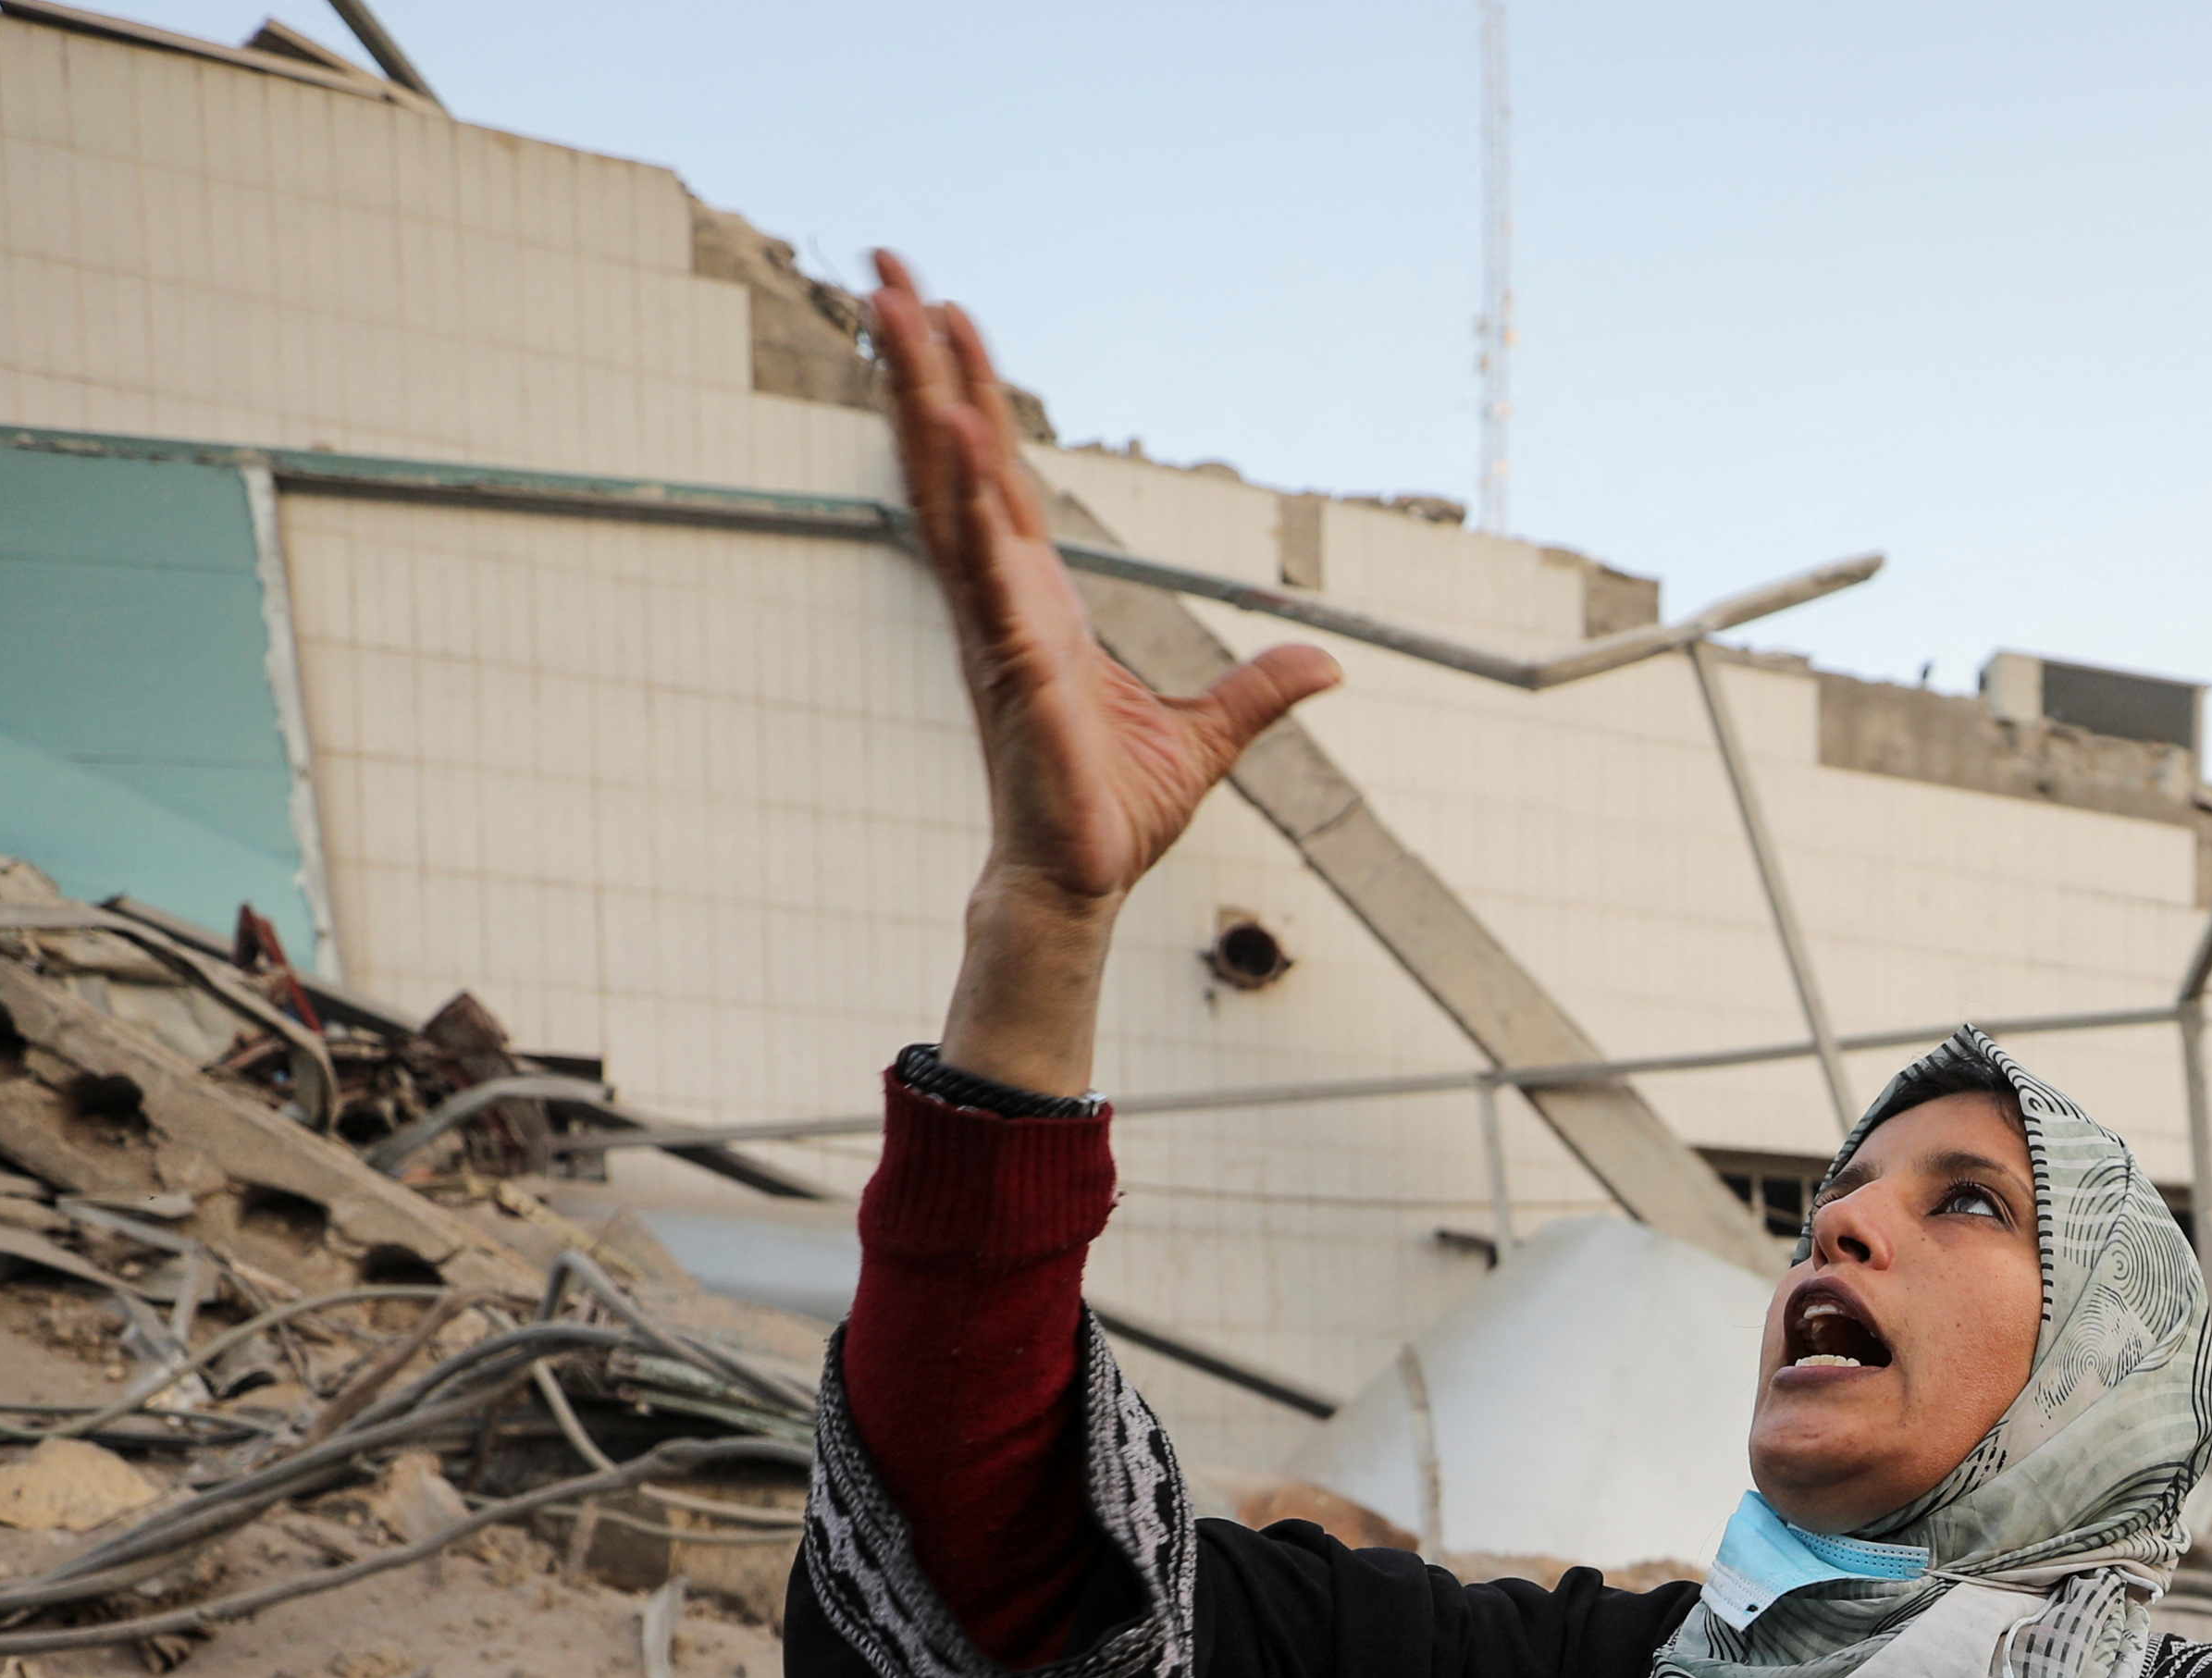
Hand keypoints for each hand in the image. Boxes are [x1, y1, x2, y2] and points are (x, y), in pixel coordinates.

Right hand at [872, 251, 1337, 1089]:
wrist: (1082, 880)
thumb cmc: (1116, 813)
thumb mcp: (1210, 735)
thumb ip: (1261, 690)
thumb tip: (1327, 664)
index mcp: (1036, 599)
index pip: (999, 474)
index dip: (972, 392)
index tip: (946, 311)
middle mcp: (1000, 597)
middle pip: (951, 455)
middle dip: (916, 362)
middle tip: (884, 264)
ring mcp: (995, 624)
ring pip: (947, 490)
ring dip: (920, 399)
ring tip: (892, 311)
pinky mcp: (1010, 664)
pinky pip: (982, 568)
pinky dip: (970, 500)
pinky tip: (956, 433)